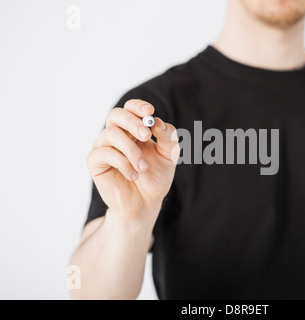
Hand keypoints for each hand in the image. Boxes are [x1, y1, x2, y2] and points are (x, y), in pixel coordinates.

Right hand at [87, 99, 178, 220]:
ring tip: (143, 167)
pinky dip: (122, 163)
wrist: (146, 203)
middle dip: (132, 122)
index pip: (130, 109)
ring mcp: (104, 148)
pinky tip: (134, 175)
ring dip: (131, 150)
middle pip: (116, 115)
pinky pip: (104, 153)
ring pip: (111, 134)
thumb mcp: (169, 156)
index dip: (137, 106)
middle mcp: (116, 135)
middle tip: (147, 136)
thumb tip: (157, 122)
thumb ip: (168, 137)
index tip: (150, 111)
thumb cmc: (155, 178)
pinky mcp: (96, 163)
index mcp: (133, 130)